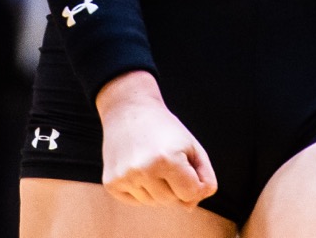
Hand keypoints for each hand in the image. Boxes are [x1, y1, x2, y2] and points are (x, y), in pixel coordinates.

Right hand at [96, 71, 216, 208]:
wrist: (128, 108)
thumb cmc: (165, 128)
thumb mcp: (192, 145)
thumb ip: (204, 177)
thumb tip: (190, 206)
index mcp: (168, 159)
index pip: (191, 194)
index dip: (193, 181)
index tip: (187, 165)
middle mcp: (144, 170)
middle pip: (171, 200)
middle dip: (174, 184)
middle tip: (165, 159)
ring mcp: (125, 177)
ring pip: (153, 202)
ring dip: (157, 188)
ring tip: (150, 161)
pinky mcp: (111, 183)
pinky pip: (136, 201)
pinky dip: (140, 189)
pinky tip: (137, 167)